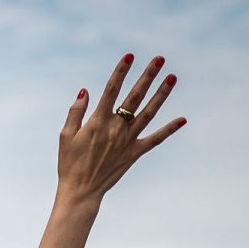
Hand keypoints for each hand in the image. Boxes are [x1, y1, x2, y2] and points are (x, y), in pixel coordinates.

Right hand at [57, 52, 186, 205]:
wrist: (81, 191)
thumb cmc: (69, 163)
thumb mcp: (65, 136)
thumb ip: (76, 112)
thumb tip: (85, 91)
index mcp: (97, 122)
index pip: (111, 90)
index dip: (121, 72)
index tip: (129, 56)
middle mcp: (115, 128)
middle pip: (135, 97)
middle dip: (147, 76)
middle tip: (159, 59)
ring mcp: (127, 141)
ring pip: (148, 113)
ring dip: (161, 95)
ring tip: (172, 77)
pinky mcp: (134, 153)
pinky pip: (155, 139)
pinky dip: (169, 129)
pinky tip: (183, 119)